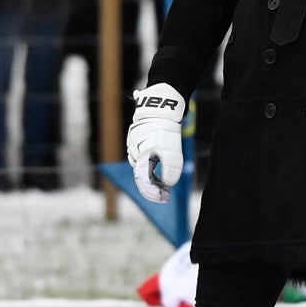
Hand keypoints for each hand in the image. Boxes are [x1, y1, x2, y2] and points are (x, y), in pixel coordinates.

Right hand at [127, 83, 184, 202]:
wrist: (160, 107)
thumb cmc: (165, 130)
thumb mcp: (171, 152)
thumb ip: (169, 169)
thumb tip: (169, 184)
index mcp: (140, 159)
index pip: (144, 182)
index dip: (153, 193)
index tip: (163, 199)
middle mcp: (134, 153)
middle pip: (141, 176)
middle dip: (152, 187)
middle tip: (165, 194)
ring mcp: (134, 144)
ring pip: (141, 165)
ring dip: (151, 176)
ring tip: (163, 184)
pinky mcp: (137, 137)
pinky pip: (142, 155)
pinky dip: (150, 163)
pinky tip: (158, 166)